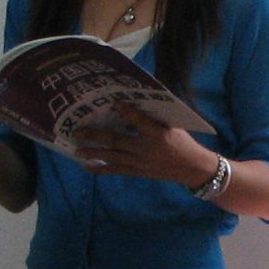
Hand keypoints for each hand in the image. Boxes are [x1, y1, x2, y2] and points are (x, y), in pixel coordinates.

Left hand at [69, 107, 211, 186]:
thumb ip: (156, 114)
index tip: (114, 102)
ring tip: (76, 149)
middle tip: (78, 130)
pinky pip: (116, 170)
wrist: (191, 168)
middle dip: (96, 135)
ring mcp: (140, 161)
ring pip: (112, 156)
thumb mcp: (174, 125)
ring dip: (93, 153)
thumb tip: (140, 97)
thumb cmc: (182, 142)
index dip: (127, 111)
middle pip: (117, 140)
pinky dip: (101, 169)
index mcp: (158, 133)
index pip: (140, 120)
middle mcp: (146, 148)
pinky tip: (87, 166)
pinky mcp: (137, 171)